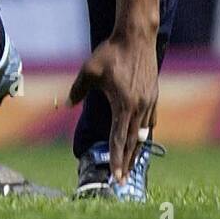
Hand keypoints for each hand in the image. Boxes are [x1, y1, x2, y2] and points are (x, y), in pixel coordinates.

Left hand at [69, 31, 158, 183]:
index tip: (116, 178)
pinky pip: (150, 119)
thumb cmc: (111, 52)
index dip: (116, 160)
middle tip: (123, 181)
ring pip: (142, 132)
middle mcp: (139, 107)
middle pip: (132, 142)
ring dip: (135, 149)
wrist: (137, 37)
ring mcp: (149, 101)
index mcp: (124, 104)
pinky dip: (144, 130)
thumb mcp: (90, 70)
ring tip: (130, 164)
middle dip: (127, 163)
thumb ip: (77, 90)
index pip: (119, 139)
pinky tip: (139, 136)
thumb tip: (65, 105)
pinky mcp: (154, 95)